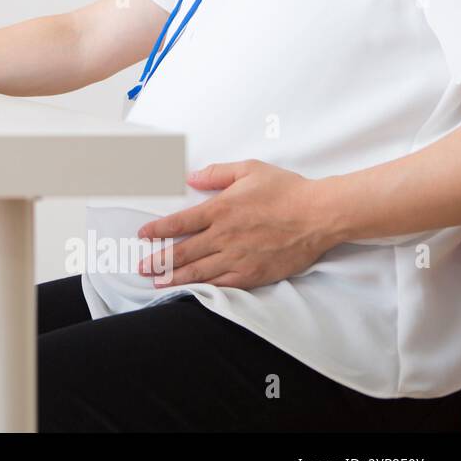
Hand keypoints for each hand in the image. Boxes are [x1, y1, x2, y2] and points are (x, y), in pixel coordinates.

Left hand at [133, 159, 339, 290]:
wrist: (319, 215)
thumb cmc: (286, 190)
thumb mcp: (249, 169)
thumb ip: (217, 173)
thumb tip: (191, 176)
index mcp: (220, 210)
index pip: (179, 223)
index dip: (158, 231)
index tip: (143, 235)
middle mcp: (224, 236)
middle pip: (183, 252)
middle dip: (158, 261)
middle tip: (141, 267)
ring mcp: (238, 257)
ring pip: (199, 272)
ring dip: (174, 278)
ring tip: (156, 284)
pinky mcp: (254, 273)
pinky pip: (223, 284)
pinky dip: (204, 289)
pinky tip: (192, 292)